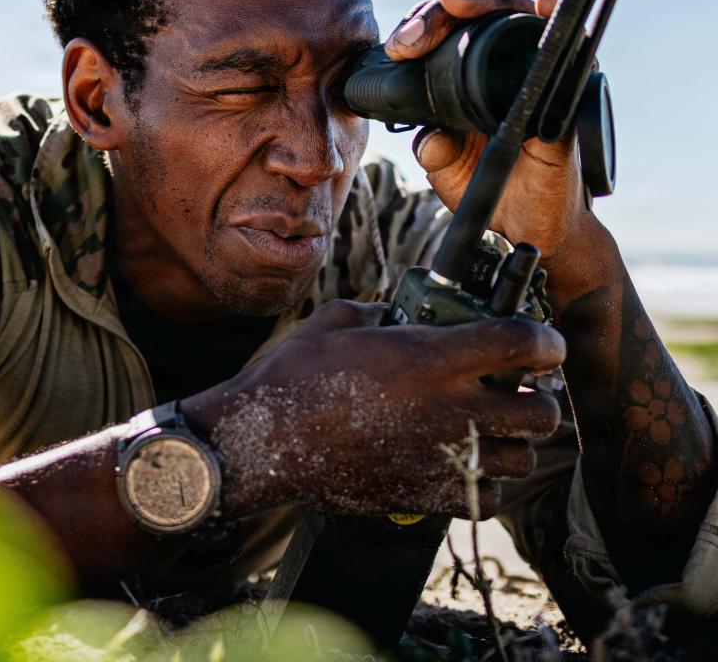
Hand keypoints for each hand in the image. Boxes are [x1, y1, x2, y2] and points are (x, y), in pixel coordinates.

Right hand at [182, 300, 562, 519]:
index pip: (522, 344)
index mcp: (432, 359)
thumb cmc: (294, 376)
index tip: (545, 344)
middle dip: (541, 398)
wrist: (263, 443)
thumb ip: (376, 311)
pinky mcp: (425, 497)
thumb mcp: (335, 321)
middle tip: (520, 390)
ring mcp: (441, 458)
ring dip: (518, 444)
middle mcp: (449, 410)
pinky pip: (488, 501)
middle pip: (541, 413)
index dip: (547, 340)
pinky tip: (468, 468)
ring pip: (523, 461)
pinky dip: (490, 486)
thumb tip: (392, 314)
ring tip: (495, 431)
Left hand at [385, 0, 594, 261]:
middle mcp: (505, 69)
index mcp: (471, 79)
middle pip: (478, 15)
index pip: (447, 32)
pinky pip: (570, 50)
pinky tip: (542, 2)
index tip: (399, 45)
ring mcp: (539, 76)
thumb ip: (434, 148)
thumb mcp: (449, 169)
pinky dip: (557, 19)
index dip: (422, 27)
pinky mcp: (568, 93)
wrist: (529, 229)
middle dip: (440, 13)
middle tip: (410, 37)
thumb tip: (429, 137)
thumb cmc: (491, 189)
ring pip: (518, 16)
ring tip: (455, 2)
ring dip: (487, 1)